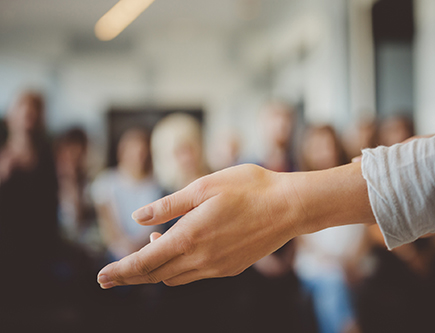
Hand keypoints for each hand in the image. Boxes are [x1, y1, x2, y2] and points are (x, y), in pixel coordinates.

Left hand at [97, 164, 305, 287]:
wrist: (289, 206)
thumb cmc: (248, 188)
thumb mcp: (204, 187)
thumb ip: (169, 205)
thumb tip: (138, 218)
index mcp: (190, 235)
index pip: (145, 262)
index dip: (121, 270)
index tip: (101, 277)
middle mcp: (201, 258)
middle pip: (156, 275)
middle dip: (131, 276)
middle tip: (111, 276)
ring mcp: (217, 267)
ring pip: (175, 277)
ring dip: (156, 269)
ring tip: (150, 249)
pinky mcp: (230, 268)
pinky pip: (195, 275)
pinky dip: (178, 268)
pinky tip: (181, 249)